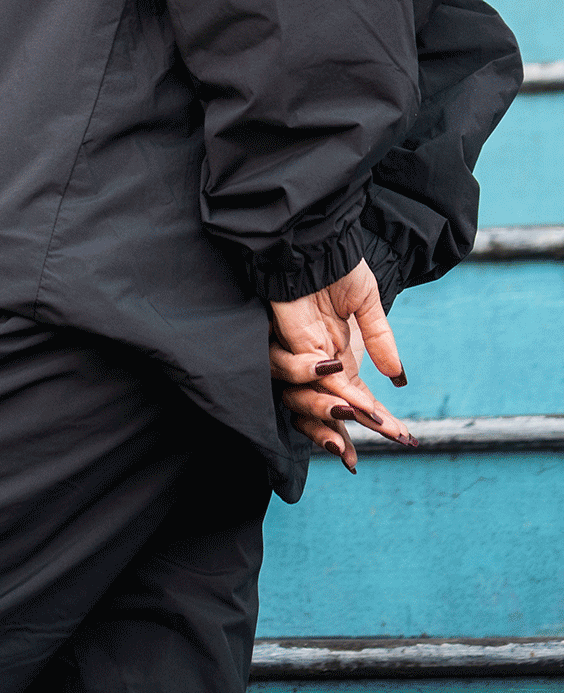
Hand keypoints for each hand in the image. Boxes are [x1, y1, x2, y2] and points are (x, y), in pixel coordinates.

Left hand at [268, 257, 414, 471]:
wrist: (316, 241)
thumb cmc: (338, 268)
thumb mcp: (368, 306)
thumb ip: (381, 341)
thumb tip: (399, 379)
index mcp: (340, 353)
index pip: (358, 396)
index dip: (378, 418)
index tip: (405, 439)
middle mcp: (320, 358)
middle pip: (332, 406)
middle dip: (349, 432)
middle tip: (375, 450)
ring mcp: (302, 349)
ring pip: (314, 393)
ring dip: (340, 408)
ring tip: (369, 421)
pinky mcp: (287, 335)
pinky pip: (302, 366)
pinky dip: (322, 376)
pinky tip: (340, 376)